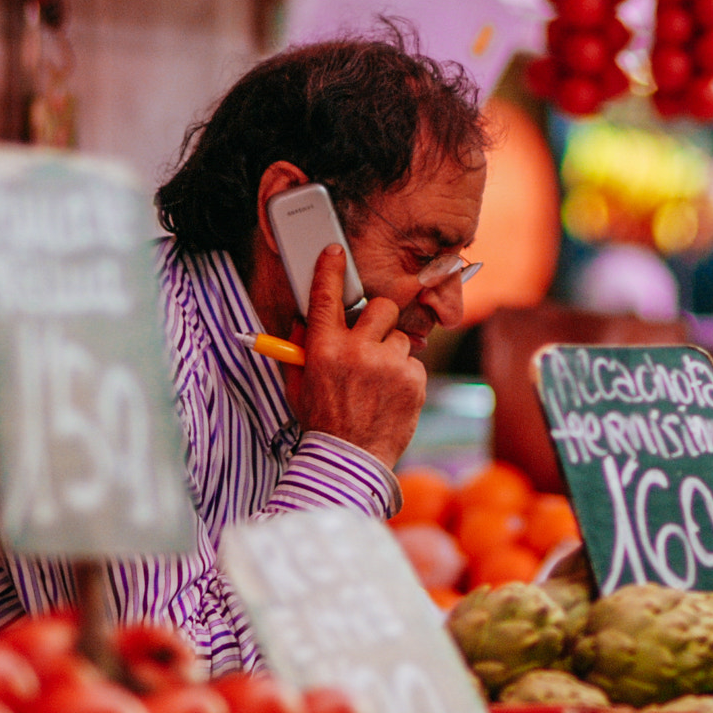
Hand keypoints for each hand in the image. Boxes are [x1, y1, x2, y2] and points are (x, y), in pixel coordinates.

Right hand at [287, 245, 426, 465]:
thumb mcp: (298, 385)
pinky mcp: (413, 379)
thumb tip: (304, 319)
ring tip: (377, 383)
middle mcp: (357, 351)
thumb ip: (299, 349)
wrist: (351, 461)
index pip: (325, 298)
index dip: (330, 270)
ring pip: (400, 337)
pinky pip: (413, 363)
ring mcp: (389, 364)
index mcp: (324, 350)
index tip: (335, 251)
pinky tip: (390, 397)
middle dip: (378, 320)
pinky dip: (404, 376)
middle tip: (370, 342)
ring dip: (391, 353)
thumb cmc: (323, 423)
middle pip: (380, 307)